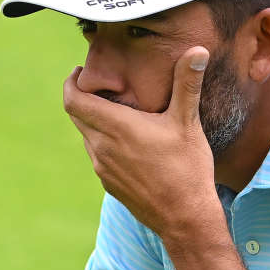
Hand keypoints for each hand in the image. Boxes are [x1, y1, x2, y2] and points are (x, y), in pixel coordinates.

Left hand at [61, 47, 226, 242]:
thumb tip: (197, 50)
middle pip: (76, 115)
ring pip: (87, 136)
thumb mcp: (188, 123)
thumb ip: (187, 84)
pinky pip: (97, 157)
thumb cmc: (187, 169)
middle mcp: (101, 148)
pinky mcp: (109, 185)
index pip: (73, 99)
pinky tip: (129, 143)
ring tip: (118, 113)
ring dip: (95, 122)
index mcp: (116, 127)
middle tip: (101, 87)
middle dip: (83, 98)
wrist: (185, 220)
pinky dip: (104, 143)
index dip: (72, 82)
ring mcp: (103, 169)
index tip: (82, 72)